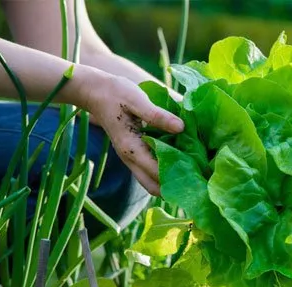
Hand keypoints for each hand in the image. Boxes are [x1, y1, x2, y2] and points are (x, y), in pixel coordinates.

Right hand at [83, 73, 183, 195]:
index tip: (196, 177)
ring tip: (190, 175)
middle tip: (195, 182)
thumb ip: (158, 116)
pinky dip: (162, 172)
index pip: (156, 173)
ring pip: (150, 181)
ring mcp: (130, 158)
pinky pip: (148, 171)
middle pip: (153, 186)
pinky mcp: (132, 154)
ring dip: (167, 182)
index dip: (176, 177)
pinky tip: (179, 162)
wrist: (95, 92)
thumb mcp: (137, 100)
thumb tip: (181, 127)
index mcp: (131, 148)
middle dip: (173, 189)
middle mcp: (130, 159)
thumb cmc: (116, 94)